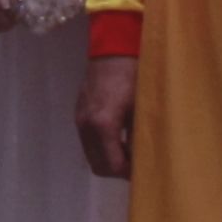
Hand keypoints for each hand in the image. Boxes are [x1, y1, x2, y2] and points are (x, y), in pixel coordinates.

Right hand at [73, 53, 137, 177]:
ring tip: (128, 152)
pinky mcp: (78, 114)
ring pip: (91, 156)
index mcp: (103, 124)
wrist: (113, 48)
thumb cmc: (134, 75)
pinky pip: (88, 142)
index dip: (128, 173)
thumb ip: (139, 136)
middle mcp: (86, 125)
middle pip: (98, 166)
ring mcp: (80, 119)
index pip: (113, 164)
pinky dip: (102, 148)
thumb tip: (142, 159)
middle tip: (135, 166)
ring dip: (109, 160)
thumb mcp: (141, 107)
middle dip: (117, 171)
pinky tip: (119, 139)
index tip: (143, 171)